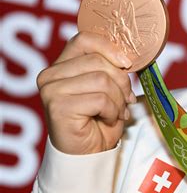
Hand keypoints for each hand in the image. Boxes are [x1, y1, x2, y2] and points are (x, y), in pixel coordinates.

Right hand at [37, 31, 135, 154]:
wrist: (89, 153)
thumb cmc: (99, 118)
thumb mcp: (108, 85)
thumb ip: (111, 67)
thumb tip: (128, 57)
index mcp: (62, 64)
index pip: (84, 39)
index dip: (110, 48)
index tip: (127, 64)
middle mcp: (51, 74)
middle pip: (98, 61)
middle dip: (121, 81)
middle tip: (126, 99)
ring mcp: (51, 90)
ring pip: (101, 79)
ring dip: (118, 99)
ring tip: (117, 111)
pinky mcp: (58, 107)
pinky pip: (100, 99)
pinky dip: (112, 111)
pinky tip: (108, 119)